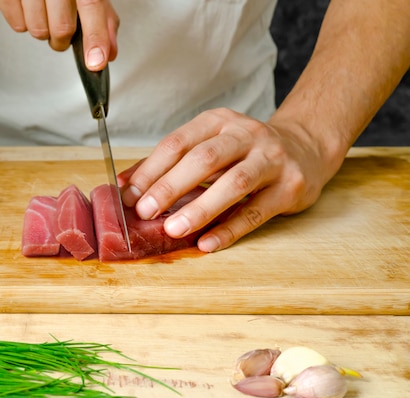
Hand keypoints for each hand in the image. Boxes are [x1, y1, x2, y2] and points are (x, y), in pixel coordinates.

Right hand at [0, 0, 118, 70]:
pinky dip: (24, 23)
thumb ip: (102, 20)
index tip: (95, 62)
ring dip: (44, 31)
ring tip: (44, 13)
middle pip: (62, 28)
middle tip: (62, 29)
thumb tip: (109, 52)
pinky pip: (17, 25)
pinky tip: (29, 8)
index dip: (95, 37)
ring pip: (38, 31)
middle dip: (63, 40)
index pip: (91, 6)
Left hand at [118, 108, 341, 252]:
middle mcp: (245, 135)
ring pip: (234, 183)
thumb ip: (169, 164)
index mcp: (218, 122)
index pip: (178, 143)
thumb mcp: (208, 145)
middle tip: (145, 211)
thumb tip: (125, 186)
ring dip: (200, 208)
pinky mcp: (291, 186)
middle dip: (170, 186)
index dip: (151, 169)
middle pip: (204, 159)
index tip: (129, 195)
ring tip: (173, 229)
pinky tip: (207, 243)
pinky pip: (256, 211)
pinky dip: (230, 229)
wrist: (306, 147)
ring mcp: (271, 159)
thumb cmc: (245, 151)